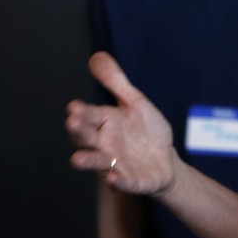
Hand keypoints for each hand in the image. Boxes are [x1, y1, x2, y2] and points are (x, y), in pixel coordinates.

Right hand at [66, 51, 178, 195]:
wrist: (165, 160)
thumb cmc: (146, 131)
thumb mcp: (136, 102)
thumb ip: (116, 83)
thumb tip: (97, 56)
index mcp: (106, 124)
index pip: (90, 116)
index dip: (82, 113)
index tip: (73, 107)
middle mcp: (105, 145)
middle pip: (88, 138)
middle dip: (79, 132)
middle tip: (71, 122)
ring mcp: (117, 165)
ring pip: (98, 163)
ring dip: (88, 161)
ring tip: (76, 159)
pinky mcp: (132, 181)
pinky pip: (124, 182)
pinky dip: (119, 180)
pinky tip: (115, 177)